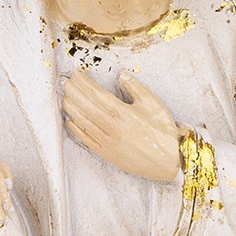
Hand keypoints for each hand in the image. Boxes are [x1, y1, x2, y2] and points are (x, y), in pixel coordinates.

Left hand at [63, 71, 181, 182]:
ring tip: (64, 97)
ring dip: (72, 108)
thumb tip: (121, 75)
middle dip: (74, 93)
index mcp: (123, 113)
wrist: (171, 161)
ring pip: (84, 122)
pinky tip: (70, 121)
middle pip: (86, 107)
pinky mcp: (108, 154)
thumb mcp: (154, 104)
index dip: (84, 84)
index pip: (97, 95)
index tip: (76, 75)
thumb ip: (136, 88)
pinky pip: (87, 140)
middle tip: (65, 82)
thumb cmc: (164, 132)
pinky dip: (76, 130)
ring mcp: (108, 142)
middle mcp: (112, 127)